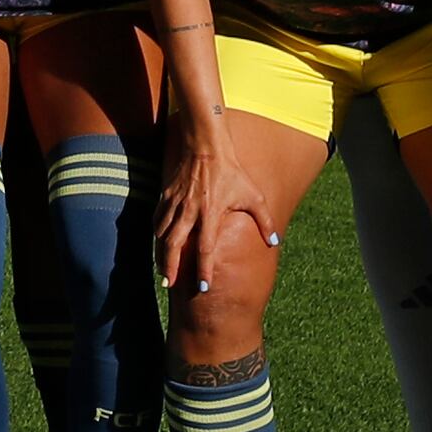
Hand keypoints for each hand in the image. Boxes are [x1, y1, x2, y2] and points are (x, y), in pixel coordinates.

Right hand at [155, 106, 273, 293]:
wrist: (204, 144)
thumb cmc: (231, 170)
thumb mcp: (253, 195)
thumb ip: (264, 220)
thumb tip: (275, 241)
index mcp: (210, 214)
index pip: (205, 249)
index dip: (204, 269)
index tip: (203, 287)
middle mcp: (189, 212)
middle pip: (174, 246)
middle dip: (171, 267)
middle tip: (170, 285)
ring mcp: (175, 204)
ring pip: (162, 235)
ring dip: (161, 255)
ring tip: (163, 271)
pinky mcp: (166, 196)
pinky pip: (157, 220)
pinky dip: (157, 234)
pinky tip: (158, 243)